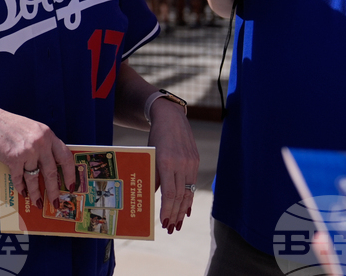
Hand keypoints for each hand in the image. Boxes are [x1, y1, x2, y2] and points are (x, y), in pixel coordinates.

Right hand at [0, 106, 76, 207]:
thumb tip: (51, 164)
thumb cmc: (9, 125)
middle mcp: (40, 142)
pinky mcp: (14, 158)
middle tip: (56, 202)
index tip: (71, 185)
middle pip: (52, 172)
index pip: (65, 156)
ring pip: (35, 178)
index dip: (70, 174)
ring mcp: (28, 151)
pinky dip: (21, 187)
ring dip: (36, 193)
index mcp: (47, 134)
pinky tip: (23, 192)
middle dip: (54, 190)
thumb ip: (43, 143)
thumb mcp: (32, 129)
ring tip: (38, 202)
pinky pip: (19, 178)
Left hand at [147, 100, 198, 233]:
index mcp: (166, 162)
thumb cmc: (155, 136)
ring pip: (188, 192)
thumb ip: (153, 175)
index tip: (163, 222)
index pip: (169, 193)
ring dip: (182, 210)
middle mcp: (181, 164)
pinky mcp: (195, 161)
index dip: (167, 210)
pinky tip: (186, 209)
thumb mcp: (150, 154)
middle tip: (171, 229)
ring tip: (178, 224)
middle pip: (179, 196)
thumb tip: (153, 196)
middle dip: (175, 215)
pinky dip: (188, 197)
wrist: (170, 117)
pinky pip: (192, 183)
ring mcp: (190, 162)